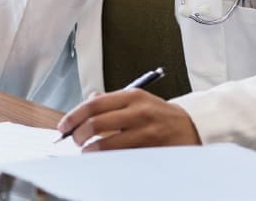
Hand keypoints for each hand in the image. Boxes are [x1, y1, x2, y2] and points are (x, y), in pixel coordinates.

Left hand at [57, 89, 201, 152]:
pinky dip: (108, 159)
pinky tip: (104, 159)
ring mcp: (146, 132)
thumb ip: (111, 101)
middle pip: (97, 124)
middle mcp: (139, 112)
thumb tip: (86, 104)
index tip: (64, 127)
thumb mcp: (137, 99)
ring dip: (91, 151)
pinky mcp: (151, 150)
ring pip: (108, 144)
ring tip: (87, 152)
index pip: (94, 105)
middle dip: (79, 136)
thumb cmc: (159, 114)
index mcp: (132, 96)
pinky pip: (122, 157)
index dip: (74, 117)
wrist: (192, 127)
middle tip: (75, 141)